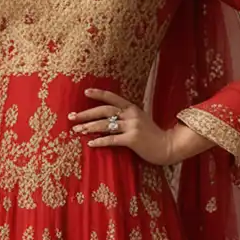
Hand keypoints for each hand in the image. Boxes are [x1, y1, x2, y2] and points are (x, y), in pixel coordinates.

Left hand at [70, 88, 207, 165]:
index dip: (98, 94)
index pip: (112, 97)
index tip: (85, 92)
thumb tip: (107, 117)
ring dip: (89, 127)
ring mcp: (132, 126)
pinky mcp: (133, 139)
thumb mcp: (140, 120)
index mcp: (132, 108)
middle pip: (104, 111)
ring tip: (77, 130)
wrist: (168, 146)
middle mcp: (131, 114)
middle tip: (72, 117)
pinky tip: (90, 144)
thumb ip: (126, 116)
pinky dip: (100, 141)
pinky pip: (112, 140)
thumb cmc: (152, 135)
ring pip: (105, 125)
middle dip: (86, 114)